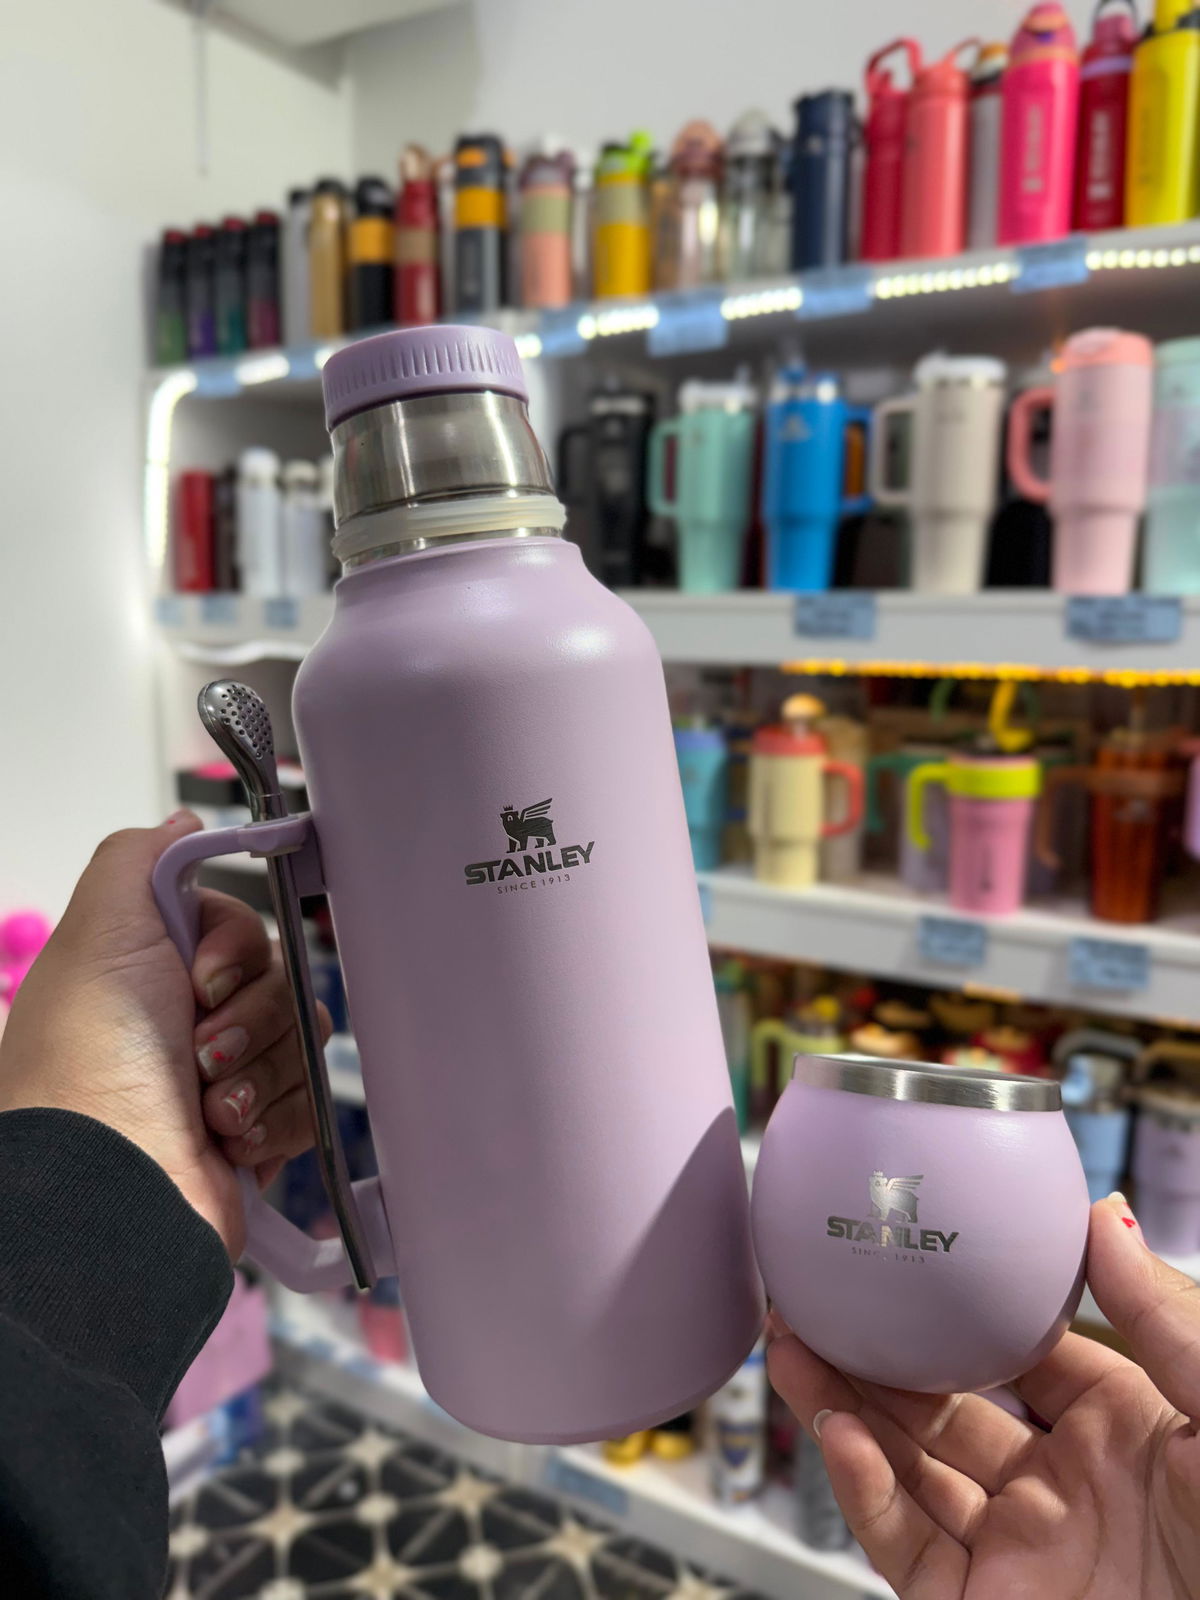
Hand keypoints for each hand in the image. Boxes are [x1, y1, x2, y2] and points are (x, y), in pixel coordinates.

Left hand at [0, 814, 320, 1256]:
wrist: (110, 1191)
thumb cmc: (90, 1068)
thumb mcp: (98, 931)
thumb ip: (140, 858)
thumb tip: (186, 824)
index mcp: (154, 972)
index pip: (244, 928)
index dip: (235, 950)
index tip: (201, 980)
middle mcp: (190, 1023)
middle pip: (286, 981)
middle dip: (253, 1018)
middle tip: (202, 1052)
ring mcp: (229, 1082)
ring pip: (308, 1042)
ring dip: (262, 1074)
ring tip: (212, 1109)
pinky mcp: (261, 1136)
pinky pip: (315, 1104)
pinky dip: (278, 1121)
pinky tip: (230, 1142)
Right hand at [768, 1192, 1199, 1598]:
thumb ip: (1163, 1316)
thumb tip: (1104, 1214)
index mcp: (1118, 1433)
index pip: (1015, 1353)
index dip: (951, 1311)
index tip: (897, 1261)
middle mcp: (1059, 1491)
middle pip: (939, 1409)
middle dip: (867, 1356)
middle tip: (809, 1302)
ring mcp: (1019, 1556)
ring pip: (904, 1472)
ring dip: (840, 1410)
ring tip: (789, 1349)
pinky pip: (904, 1550)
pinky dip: (863, 1493)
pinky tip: (839, 1434)